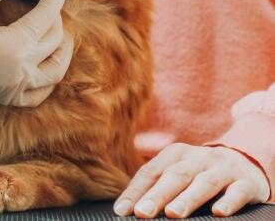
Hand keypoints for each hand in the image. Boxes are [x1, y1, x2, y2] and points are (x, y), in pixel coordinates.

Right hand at [0, 0, 74, 133]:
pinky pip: (40, 93)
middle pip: (54, 40)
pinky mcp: (6, 97)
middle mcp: (20, 70)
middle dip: (58, 17)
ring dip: (62, 50)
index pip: (47, 16)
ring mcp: (14, 88)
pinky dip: (49, 78)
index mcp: (13, 46)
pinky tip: (45, 64)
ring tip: (58, 31)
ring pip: (56, 71)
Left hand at [115, 144, 269, 217]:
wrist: (245, 162)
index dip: (135, 191)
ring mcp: (222, 168)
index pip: (151, 172)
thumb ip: (159, 186)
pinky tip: (218, 213)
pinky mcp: (245, 182)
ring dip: (187, 198)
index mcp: (175, 153)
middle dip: (157, 195)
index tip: (122, 211)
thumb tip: (131, 209)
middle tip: (142, 213)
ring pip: (204, 183)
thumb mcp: (180, 172)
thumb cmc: (201, 173)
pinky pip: (237, 192)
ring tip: (172, 214)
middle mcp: (198, 158)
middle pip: (175, 176)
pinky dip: (228, 201)